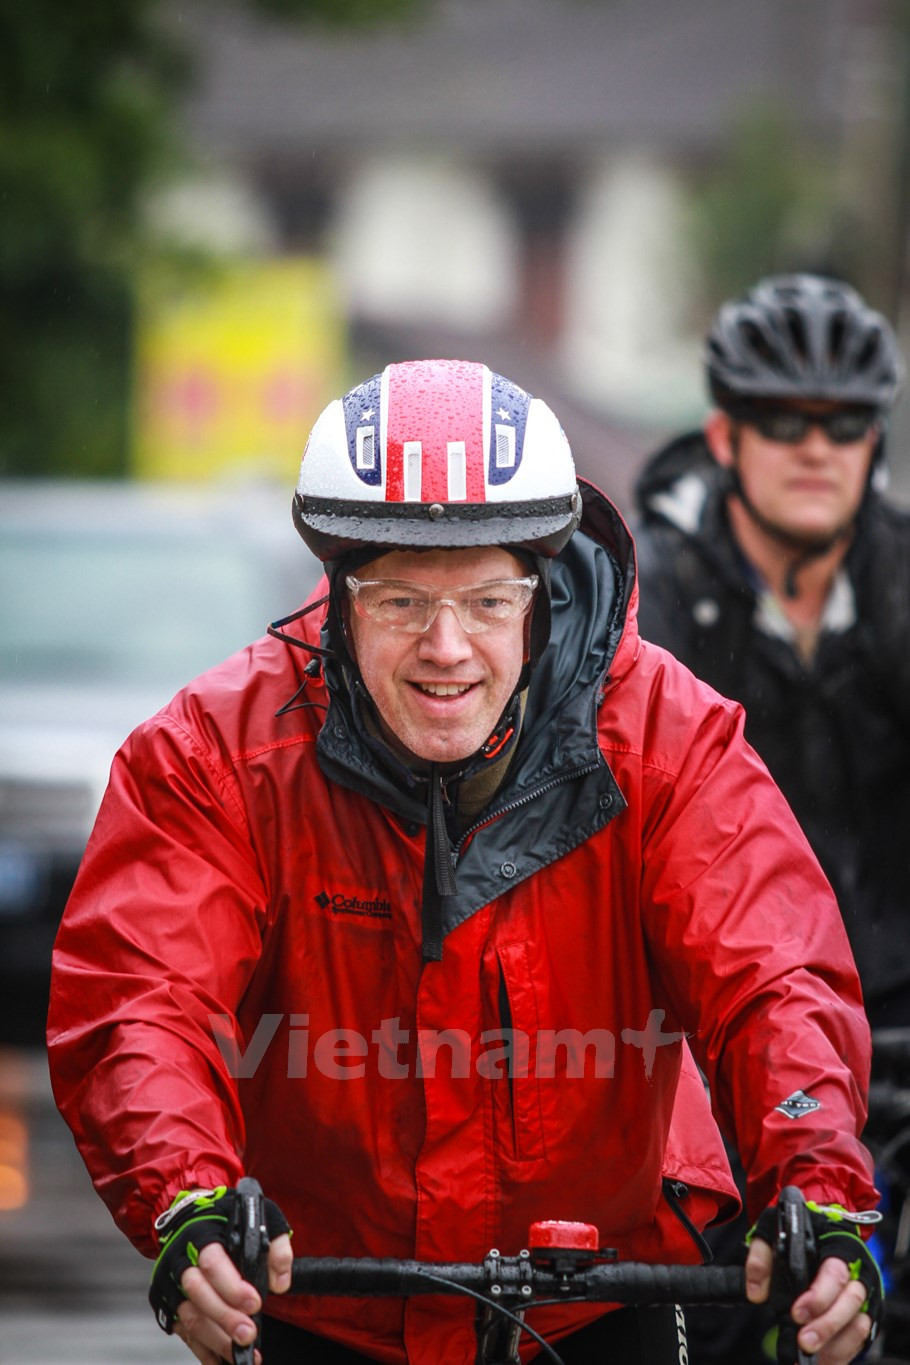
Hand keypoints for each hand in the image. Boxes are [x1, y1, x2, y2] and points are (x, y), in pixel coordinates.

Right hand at [149, 1184, 291, 1362]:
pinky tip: (222, 1360)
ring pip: (190, 1317)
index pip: (213, 1262)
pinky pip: (184, 1333)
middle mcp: (182, 1261)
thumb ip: (276, 1246)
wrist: (192, 1217)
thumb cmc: (228, 1220)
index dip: (232, 1286)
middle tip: (248, 1335)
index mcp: (203, 1236)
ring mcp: (173, 1285)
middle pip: (197, 1293)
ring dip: (216, 1340)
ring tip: (241, 1353)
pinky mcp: (169, 1305)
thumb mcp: (259, 1217)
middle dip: (224, 1318)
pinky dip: (203, 1351)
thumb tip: (281, 1282)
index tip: (255, 1303)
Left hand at [746, 1237, 871, 1363]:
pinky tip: (822, 1359)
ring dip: (836, 1345)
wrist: (824, 1231)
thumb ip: (762, 1255)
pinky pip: (860, 1339)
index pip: (834, 1274)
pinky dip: (841, 1352)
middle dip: (827, 1326)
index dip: (817, 1297)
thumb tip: (756, 1293)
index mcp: (838, 1248)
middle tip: (804, 1342)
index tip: (795, 1314)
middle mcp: (857, 1273)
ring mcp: (864, 1295)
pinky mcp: (863, 1314)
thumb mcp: (776, 1229)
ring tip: (812, 1356)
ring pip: (859, 1324)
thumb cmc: (800, 1231)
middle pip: (850, 1302)